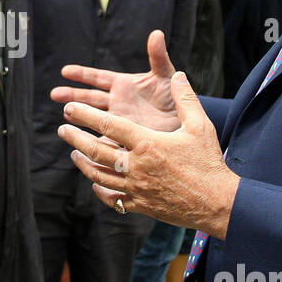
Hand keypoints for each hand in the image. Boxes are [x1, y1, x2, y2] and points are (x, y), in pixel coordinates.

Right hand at [50, 30, 181, 132]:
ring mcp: (118, 119)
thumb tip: (157, 33)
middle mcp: (117, 102)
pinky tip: (80, 143)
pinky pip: (104, 139)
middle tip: (54, 94)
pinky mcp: (122, 136)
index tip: (65, 71)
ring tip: (65, 115)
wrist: (183, 122)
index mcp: (123, 85)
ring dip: (78, 115)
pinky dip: (93, 141)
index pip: (98, 77)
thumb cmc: (174, 96)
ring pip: (92, 117)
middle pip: (89, 98)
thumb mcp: (166, 75)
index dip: (82, 74)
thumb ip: (158, 56)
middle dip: (72, 95)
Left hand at [57, 70, 239, 237]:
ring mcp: (135, 188)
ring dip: (83, 163)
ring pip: (98, 176)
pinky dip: (100, 190)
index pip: (108, 124)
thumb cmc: (209, 162)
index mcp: (146, 143)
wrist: (217, 203)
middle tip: (63, 129)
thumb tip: (178, 75)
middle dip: (75, 138)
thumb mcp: (200, 126)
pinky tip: (96, 183)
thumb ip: (185, 99)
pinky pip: (111, 198)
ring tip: (74, 153)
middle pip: (95, 151)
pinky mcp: (140, 205)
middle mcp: (135, 166)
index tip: (69, 108)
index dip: (85, 115)